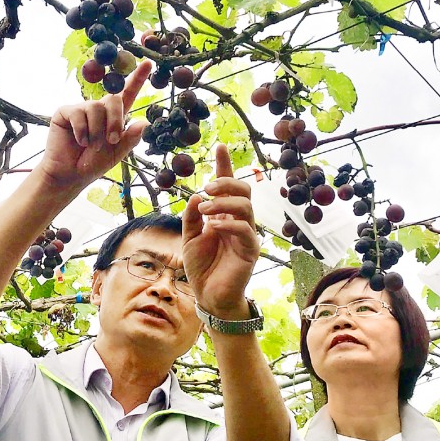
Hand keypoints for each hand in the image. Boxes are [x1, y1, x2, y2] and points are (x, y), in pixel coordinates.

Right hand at [38, 61, 151, 189]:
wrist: (69, 175)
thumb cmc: (92, 163)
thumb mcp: (116, 153)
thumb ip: (130, 139)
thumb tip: (144, 122)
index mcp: (113, 117)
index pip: (127, 94)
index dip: (137, 79)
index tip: (148, 63)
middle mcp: (98, 109)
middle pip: (114, 99)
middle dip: (115, 121)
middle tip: (110, 141)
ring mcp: (81, 109)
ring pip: (96, 108)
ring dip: (97, 131)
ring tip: (91, 145)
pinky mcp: (65, 112)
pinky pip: (79, 114)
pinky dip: (82, 131)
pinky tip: (78, 141)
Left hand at [182, 144, 259, 316]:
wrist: (208, 295)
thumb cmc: (201, 266)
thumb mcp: (189, 238)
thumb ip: (191, 218)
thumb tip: (196, 196)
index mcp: (224, 215)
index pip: (227, 186)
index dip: (224, 165)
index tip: (220, 145)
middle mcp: (238, 221)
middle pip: (243, 190)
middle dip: (225, 183)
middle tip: (206, 190)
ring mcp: (246, 234)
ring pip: (245, 206)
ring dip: (224, 203)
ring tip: (205, 211)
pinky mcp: (250, 250)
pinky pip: (245, 229)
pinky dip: (229, 223)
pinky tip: (214, 227)